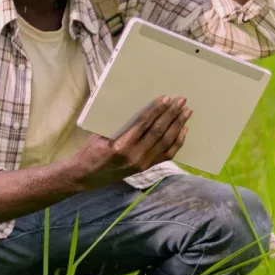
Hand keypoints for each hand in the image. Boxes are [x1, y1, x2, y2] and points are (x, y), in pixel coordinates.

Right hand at [72, 96, 191, 190]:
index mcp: (120, 146)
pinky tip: (183, 130)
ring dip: (178, 125)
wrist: (87, 176)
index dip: (156, 110)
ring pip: (166, 143)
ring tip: (186, 112)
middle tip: (182, 101)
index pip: (143, 124)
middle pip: (158, 132)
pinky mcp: (146, 168)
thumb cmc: (91, 150)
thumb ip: (121, 124)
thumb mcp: (101, 134)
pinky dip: (177, 141)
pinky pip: (167, 154)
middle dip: (172, 115)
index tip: (166, 98)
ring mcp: (142, 164)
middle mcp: (134, 156)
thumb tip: (139, 106)